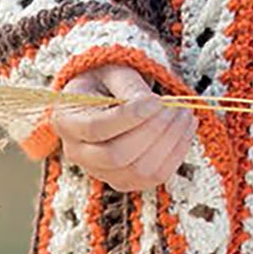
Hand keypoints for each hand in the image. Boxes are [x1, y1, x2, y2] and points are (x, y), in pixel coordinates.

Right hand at [53, 66, 194, 193]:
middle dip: (154, 131)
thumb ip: (129, 86)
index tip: (156, 100)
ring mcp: (101, 172)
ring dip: (170, 143)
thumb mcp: (113, 72)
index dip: (128, 117)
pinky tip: (186, 130)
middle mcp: (78, 153)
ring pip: (139, 171)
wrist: (106, 97)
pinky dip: (176, 154)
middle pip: (117, 156)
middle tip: (177, 107)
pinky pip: (154, 178)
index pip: (95, 128)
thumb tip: (153, 105)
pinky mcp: (124, 181)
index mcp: (66, 122)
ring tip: (185, 115)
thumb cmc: (108, 81)